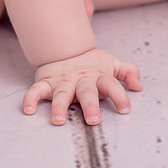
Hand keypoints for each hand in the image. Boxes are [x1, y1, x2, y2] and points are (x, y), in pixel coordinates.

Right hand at [23, 48, 142, 125]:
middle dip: (90, 106)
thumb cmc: (91, 63)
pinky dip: (31, 98)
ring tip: (58, 120)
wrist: (64, 46)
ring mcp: (63, 81)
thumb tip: (139, 85)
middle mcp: (80, 80)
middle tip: (94, 120)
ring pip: (61, 94)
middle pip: (86, 92)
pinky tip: (29, 109)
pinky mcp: (47, 82)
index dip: (119, 96)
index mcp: (98, 76)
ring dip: (59, 107)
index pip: (111, 85)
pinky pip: (37, 90)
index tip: (125, 109)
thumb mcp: (111, 64)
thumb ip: (128, 72)